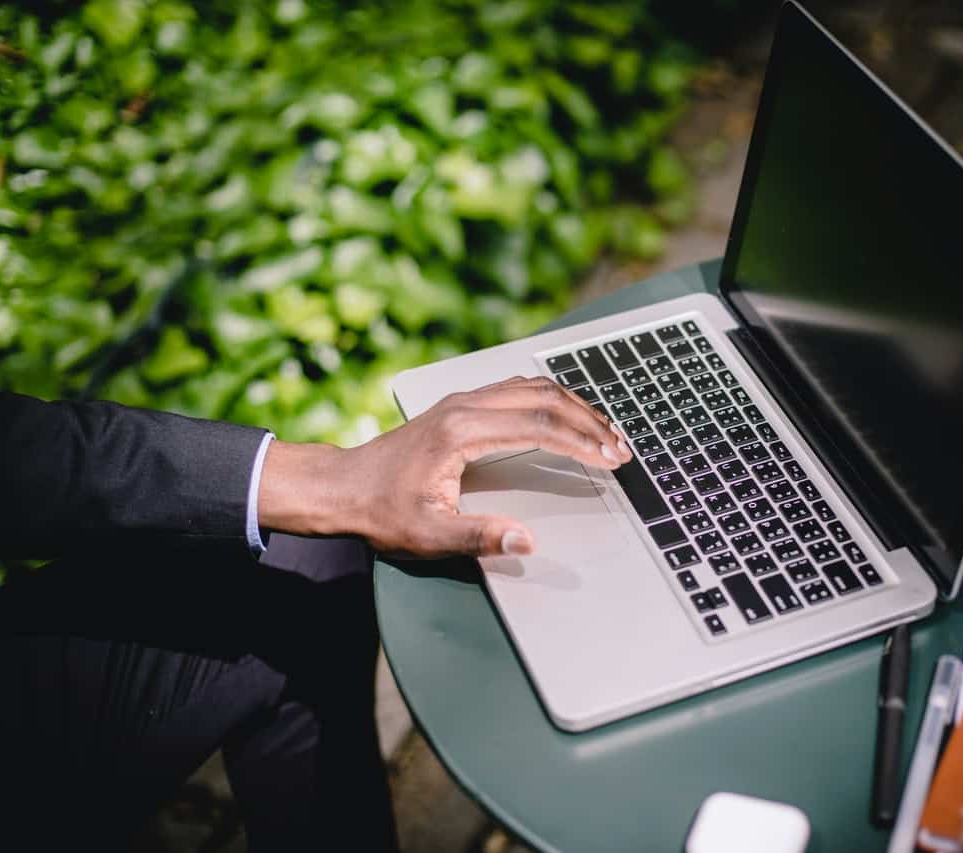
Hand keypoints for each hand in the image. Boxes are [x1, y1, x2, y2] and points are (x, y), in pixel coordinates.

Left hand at [258, 376, 632, 558]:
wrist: (341, 488)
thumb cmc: (380, 511)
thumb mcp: (428, 534)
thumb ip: (479, 536)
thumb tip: (526, 539)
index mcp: (462, 431)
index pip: (540, 426)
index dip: (582, 443)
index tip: (611, 460)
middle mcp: (466, 406)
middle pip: (545, 399)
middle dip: (590, 423)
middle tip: (621, 448)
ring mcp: (464, 401)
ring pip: (534, 389)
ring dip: (575, 408)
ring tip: (606, 434)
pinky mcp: (462, 406)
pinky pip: (519, 391)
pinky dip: (553, 402)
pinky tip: (569, 418)